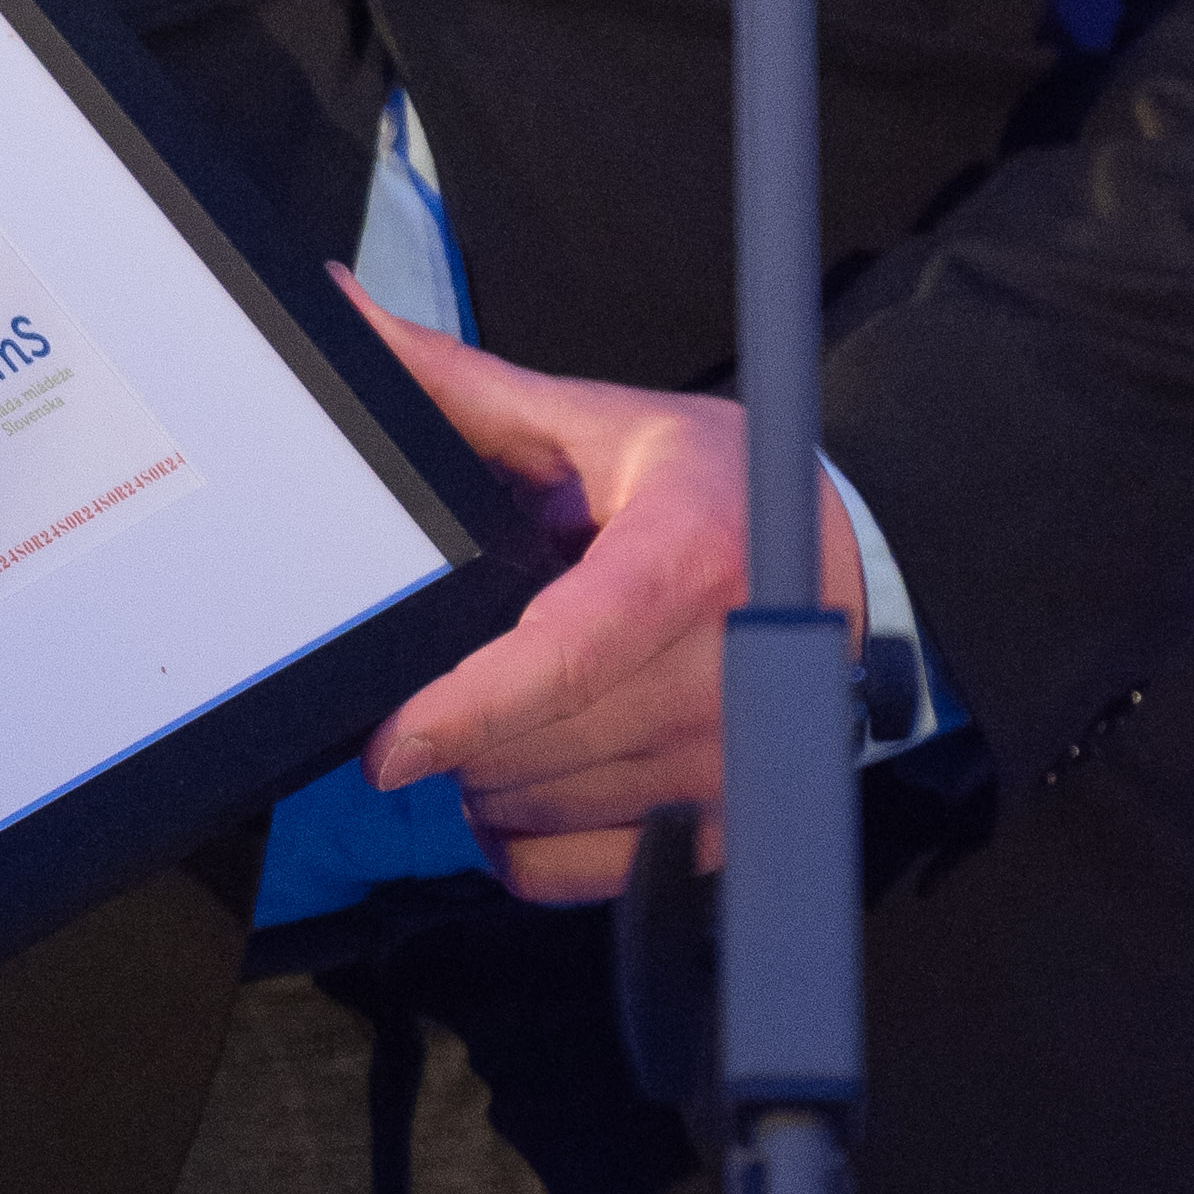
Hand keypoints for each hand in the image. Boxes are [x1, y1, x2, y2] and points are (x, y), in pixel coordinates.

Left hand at [344, 282, 865, 903]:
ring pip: (541, 813)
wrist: (848, 556)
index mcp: (689, 556)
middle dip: (458, 725)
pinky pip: (572, 873)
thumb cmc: (712, 486)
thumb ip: (462, 386)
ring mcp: (730, 763)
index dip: (469, 707)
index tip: (391, 744)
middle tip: (460, 664)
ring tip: (511, 704)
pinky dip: (524, 838)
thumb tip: (345, 319)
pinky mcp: (724, 826)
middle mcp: (726, 671)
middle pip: (535, 747)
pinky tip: (534, 770)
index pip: (566, 656)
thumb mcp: (598, 422)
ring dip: (486, 776)